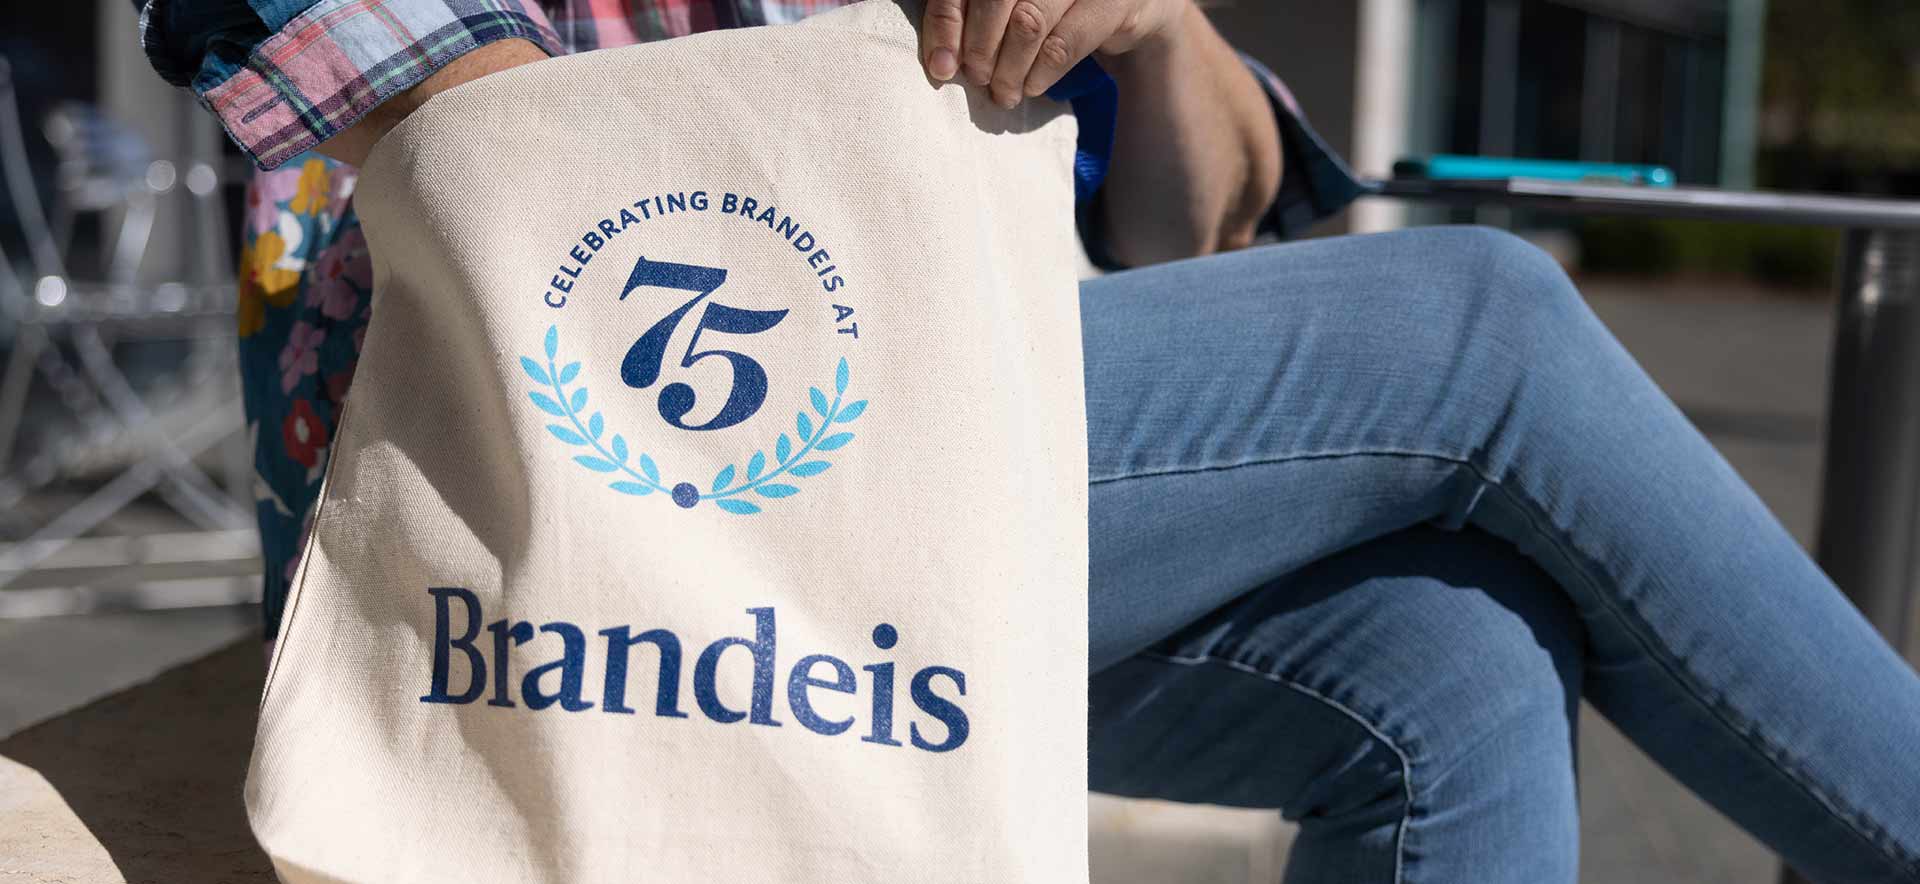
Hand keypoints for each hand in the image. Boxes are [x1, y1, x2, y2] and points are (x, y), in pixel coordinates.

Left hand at [921, 0, 1188, 107]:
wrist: (1137, 5)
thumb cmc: (1060, 5)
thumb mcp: (1016, 3)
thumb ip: (978, 15)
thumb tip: (941, 61)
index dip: (947, 23)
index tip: (941, 66)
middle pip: (996, 0)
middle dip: (980, 49)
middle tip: (977, 80)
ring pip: (1029, 24)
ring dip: (1010, 69)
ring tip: (1004, 93)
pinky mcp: (1114, 1)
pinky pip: (1063, 44)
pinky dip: (1041, 73)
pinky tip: (1031, 87)